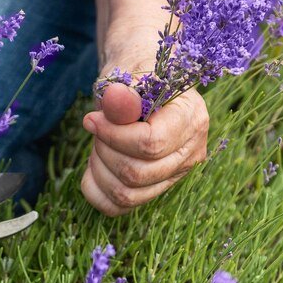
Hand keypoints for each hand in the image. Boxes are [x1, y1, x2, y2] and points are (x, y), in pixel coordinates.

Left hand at [80, 64, 208, 215]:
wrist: (141, 83)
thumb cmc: (134, 75)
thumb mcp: (127, 75)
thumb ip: (122, 92)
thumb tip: (116, 99)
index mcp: (191, 118)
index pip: (151, 144)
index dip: (113, 135)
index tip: (91, 119)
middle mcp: (191, 152)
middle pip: (138, 173)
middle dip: (104, 150)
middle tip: (96, 126)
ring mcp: (176, 175)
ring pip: (128, 194)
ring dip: (100, 169)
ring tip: (98, 143)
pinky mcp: (156, 188)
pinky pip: (120, 207)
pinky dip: (97, 191)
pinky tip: (93, 166)